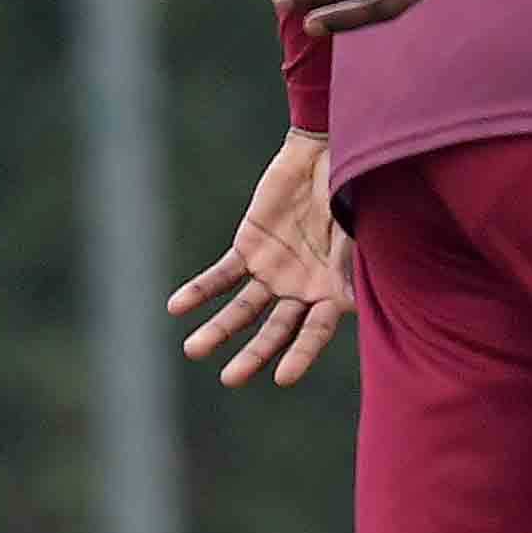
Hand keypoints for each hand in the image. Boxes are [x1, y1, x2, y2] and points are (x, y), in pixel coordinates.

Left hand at [169, 131, 351, 386]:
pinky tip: (177, 307)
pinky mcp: (248, 250)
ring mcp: (273, 272)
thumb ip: (347, 268)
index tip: (282, 378)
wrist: (326, 154)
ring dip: (219, 329)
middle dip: (253, 354)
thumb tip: (349, 306)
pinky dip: (199, 292)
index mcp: (333, 292)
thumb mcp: (354, 233)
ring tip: (194, 349)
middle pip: (274, 330)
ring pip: (243, 310)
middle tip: (230, 378)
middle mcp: (301, 290)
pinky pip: (220, 277)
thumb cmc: (351, 195)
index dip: (300, 355)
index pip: (315, 332)